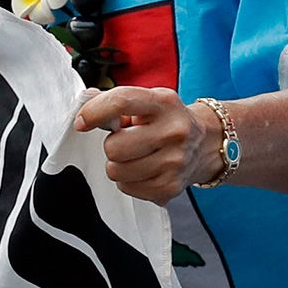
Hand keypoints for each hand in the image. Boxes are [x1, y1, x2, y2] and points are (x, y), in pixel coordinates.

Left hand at [73, 85, 214, 203]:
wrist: (205, 142)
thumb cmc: (167, 119)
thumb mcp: (149, 101)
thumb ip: (117, 100)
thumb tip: (85, 101)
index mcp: (164, 103)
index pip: (122, 101)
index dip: (94, 112)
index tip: (82, 122)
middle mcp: (173, 131)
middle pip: (114, 147)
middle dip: (112, 145)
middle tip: (126, 141)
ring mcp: (174, 162)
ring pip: (116, 171)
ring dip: (119, 164)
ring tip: (136, 156)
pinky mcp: (170, 187)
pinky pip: (126, 188)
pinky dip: (129, 180)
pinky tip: (144, 169)